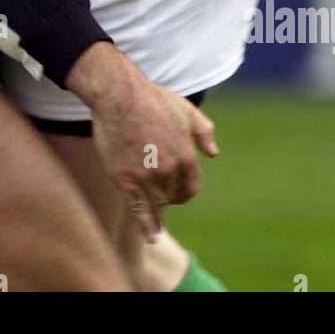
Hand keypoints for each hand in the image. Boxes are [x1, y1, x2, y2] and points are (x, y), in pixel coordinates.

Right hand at [66, 43, 218, 241]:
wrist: (120, 96)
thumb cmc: (153, 99)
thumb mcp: (186, 110)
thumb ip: (204, 133)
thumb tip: (214, 154)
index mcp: (186, 156)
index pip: (191, 187)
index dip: (184, 190)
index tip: (177, 191)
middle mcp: (169, 170)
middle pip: (174, 197)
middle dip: (169, 196)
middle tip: (160, 192)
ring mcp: (147, 176)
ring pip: (157, 204)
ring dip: (157, 208)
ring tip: (155, 217)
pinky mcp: (125, 179)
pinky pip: (138, 209)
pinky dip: (146, 225)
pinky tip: (151, 237)